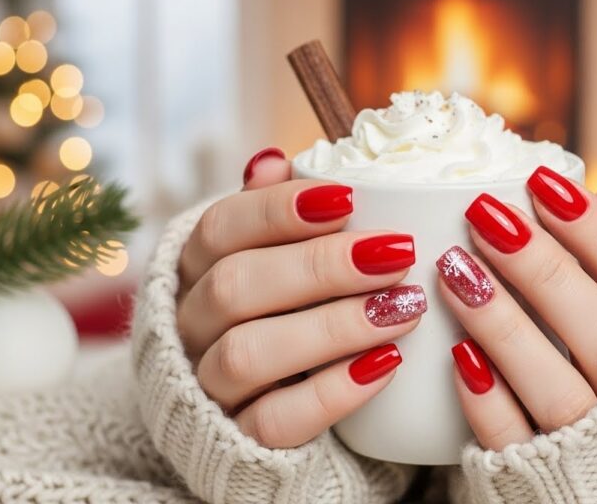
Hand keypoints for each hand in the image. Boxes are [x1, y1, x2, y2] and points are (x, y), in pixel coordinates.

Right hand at [176, 147, 423, 447]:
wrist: (253, 404)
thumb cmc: (275, 308)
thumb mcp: (265, 256)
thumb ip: (271, 212)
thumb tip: (276, 159)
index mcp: (196, 266)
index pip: (220, 227)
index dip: (279, 209)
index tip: (348, 199)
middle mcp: (192, 322)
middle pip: (235, 286)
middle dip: (321, 266)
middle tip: (398, 254)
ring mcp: (209, 384)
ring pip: (249, 353)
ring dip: (334, 326)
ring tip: (404, 309)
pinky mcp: (239, 438)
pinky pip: (275, 420)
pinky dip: (333, 391)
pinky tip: (387, 365)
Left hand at [439, 168, 596, 448]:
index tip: (542, 183)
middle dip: (543, 270)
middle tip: (484, 215)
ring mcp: (594, 445)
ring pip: (559, 392)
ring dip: (505, 327)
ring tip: (453, 269)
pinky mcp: (544, 479)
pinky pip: (515, 443)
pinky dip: (487, 400)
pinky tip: (456, 353)